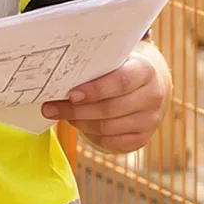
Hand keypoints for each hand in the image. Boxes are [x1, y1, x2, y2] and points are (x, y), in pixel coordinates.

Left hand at [39, 42, 171, 153]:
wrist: (149, 86)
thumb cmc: (122, 69)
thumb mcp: (115, 60)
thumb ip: (95, 65)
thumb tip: (58, 74)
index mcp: (146, 71)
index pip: (121, 82)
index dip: (95, 90)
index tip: (70, 94)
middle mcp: (153, 97)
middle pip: (110, 109)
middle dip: (76, 111)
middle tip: (50, 108)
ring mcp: (150, 120)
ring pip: (108, 128)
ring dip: (80, 123)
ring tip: (62, 115)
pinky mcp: (143, 138)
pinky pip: (111, 142)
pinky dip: (91, 135)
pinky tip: (80, 125)